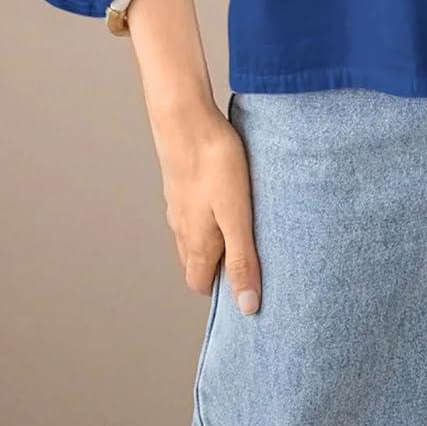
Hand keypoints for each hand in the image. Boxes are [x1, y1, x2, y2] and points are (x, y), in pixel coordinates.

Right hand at [123, 0, 261, 314]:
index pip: (201, 284)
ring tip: (242, 229)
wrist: (186, 118)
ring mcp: (177, 204)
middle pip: (196, 262)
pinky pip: (192, 210)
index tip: (247, 284)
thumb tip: (247, 307)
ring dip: (213, 240)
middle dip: (218, 267)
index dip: (222, 289)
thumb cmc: (215, 165)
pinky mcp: (180, 183)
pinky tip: (224, 197)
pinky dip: (207, 214)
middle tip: (249, 258)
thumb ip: (244, 260)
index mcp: (197, 243)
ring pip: (193, 235)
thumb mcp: (237, 216)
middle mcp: (182, 228)